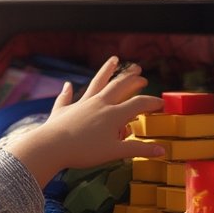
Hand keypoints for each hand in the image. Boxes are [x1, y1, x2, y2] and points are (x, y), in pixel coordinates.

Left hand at [5, 56, 164, 186]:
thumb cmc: (84, 151)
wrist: (52, 147)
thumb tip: (162, 151)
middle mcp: (98, 104)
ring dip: (106, 70)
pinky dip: (67, 92)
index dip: (152, 102)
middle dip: (132, 79)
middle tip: (141, 74)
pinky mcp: (63, 110)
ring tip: (114, 60)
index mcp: (113, 114)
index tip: (161, 103)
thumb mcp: (115, 153)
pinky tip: (68, 85)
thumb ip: (138, 149)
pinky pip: (66, 98)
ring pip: (96, 83)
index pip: (138, 104)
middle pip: (119, 86)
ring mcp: (80, 104)